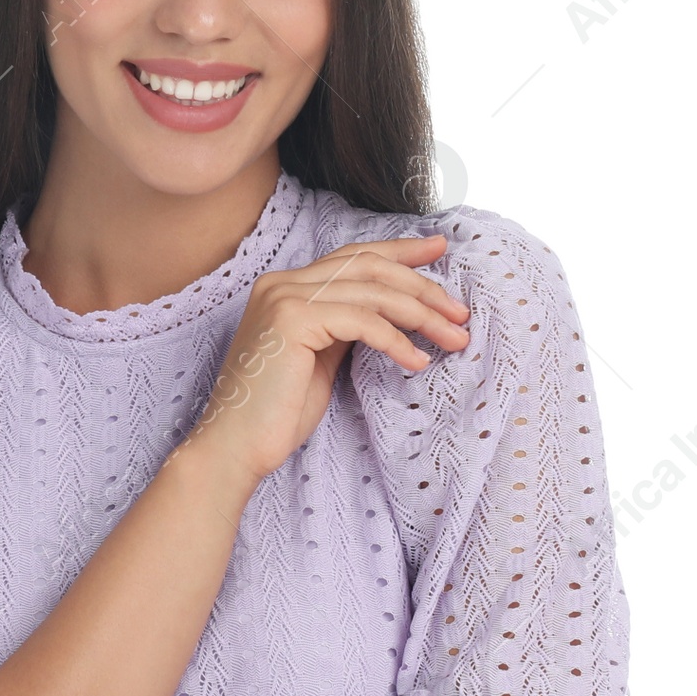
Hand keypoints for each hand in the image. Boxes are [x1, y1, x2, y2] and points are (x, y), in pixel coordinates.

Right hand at [180, 234, 468, 486]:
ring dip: (422, 315)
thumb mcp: (321, 359)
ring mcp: (285, 297)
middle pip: (369, 266)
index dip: (400, 251)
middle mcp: (282, 282)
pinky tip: (418, 362)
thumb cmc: (277, 415)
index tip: (441, 249)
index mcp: (286, 287)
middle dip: (422, 285)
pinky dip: (397, 340)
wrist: (236, 446)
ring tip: (454, 339)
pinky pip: (363, 321)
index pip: (353, 257)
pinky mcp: (293, 319)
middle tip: (460, 311)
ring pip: (372, 291)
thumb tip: (389, 313)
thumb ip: (346, 327)